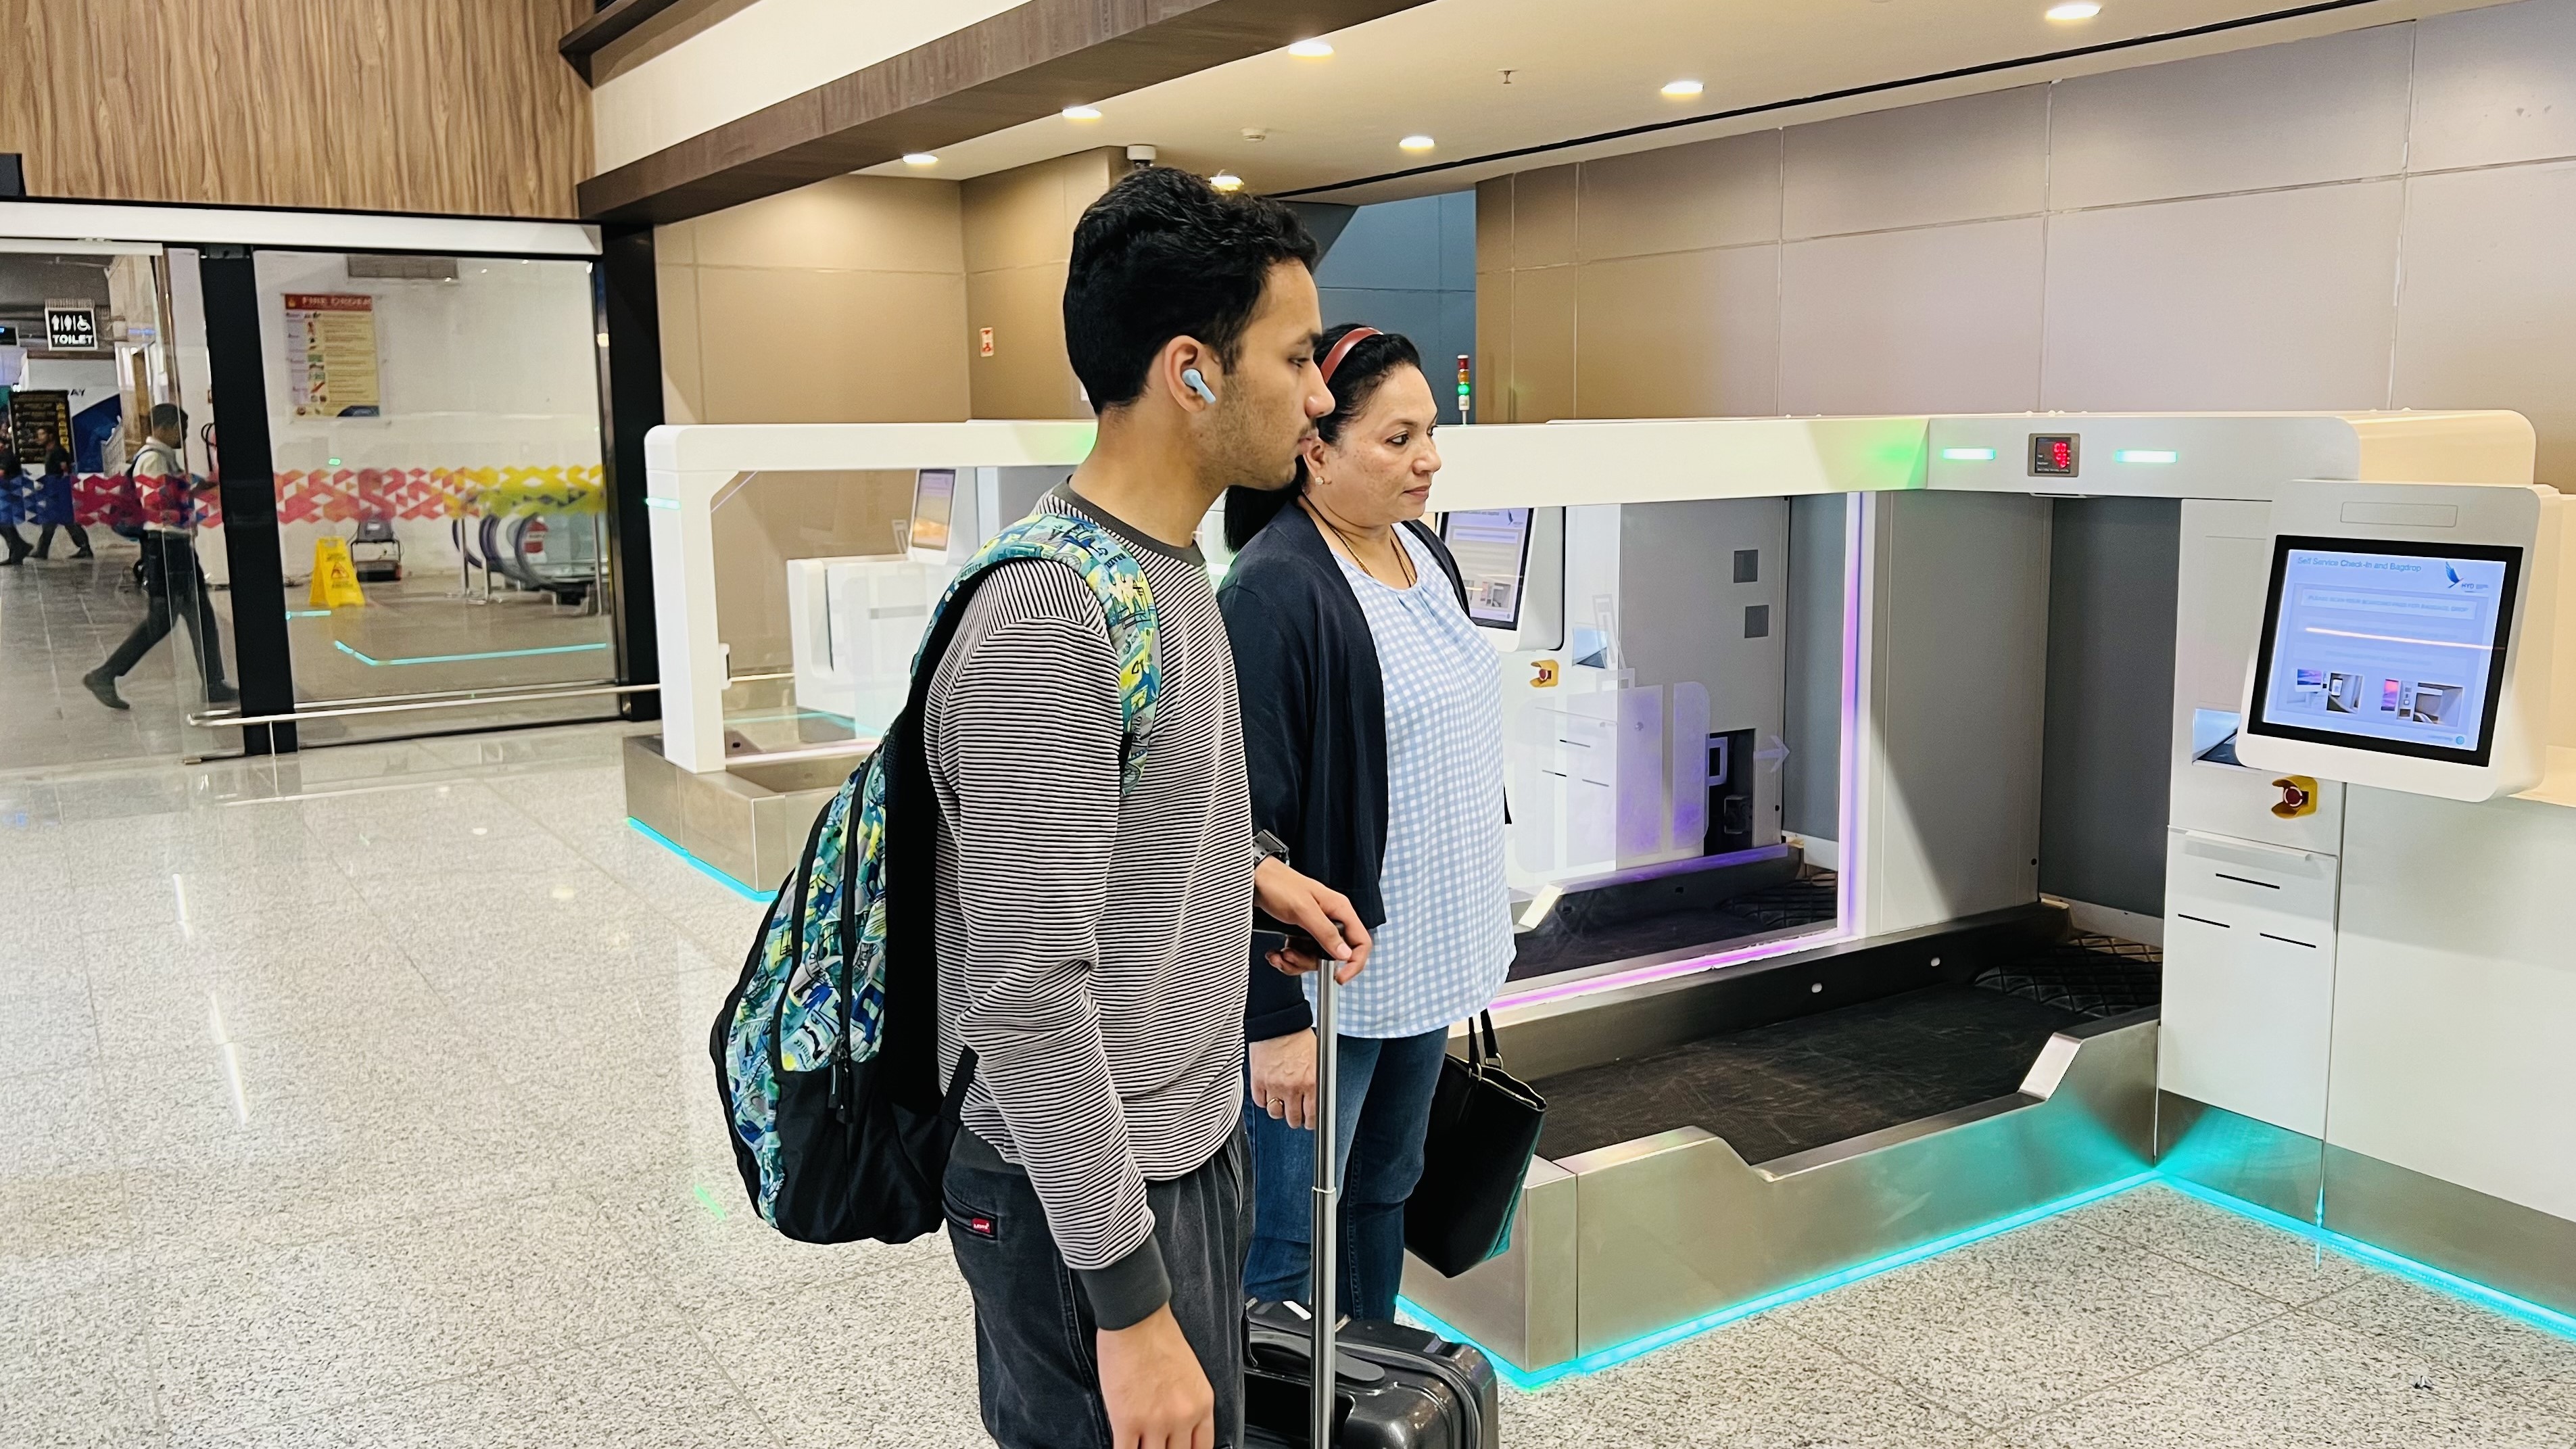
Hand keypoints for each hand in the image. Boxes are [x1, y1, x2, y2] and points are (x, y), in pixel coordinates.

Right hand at [1096, 1305, 1214, 1448]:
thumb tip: (1177, 1426)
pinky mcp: (1127, 1421)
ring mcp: (1155, 1422)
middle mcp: (1183, 1417)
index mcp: (1201, 1404)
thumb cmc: (1159, 1335)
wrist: (1136, 1318)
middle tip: (1155, 1445)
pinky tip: (1122, 1446)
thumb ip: (1188, 1403)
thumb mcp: (1191, 1373)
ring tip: (1138, 1445)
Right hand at [1250, 1029, 1319, 1129]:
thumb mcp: (1317, 1060)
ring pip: (1275, 1113)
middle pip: (1293, 1118)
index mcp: (1311, 1082)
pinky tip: (1268, 1094)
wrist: (1278, 1024)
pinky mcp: (1259, 1081)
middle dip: (1295, 1119)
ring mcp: (1274, 1085)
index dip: (1310, 1121)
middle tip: (1295, 1115)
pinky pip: (1260, 1102)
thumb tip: (1318, 1098)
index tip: (1309, 1121)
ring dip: (1279, 1111)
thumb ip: (1316, 1081)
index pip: (1312, 1115)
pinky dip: (1264, 1101)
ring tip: (1280, 1105)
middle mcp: (1293, 1087)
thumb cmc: (1298, 1037)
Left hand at [1253, 858, 1370, 983]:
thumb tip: (1345, 954)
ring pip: (1315, 958)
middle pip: (1334, 956)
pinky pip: (1301, 956)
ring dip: (1296, 961)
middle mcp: (1331, 920)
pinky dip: (1287, 959)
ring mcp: (1315, 928)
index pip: (1361, 942)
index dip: (1355, 962)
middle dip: (1311, 962)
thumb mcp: (1303, 910)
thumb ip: (1325, 932)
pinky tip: (1276, 953)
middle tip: (1293, 956)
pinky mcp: (1301, 934)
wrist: (1255, 880)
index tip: (1340, 977)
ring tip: (1281, 953)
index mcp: (1339, 910)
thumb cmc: (1279, 885)